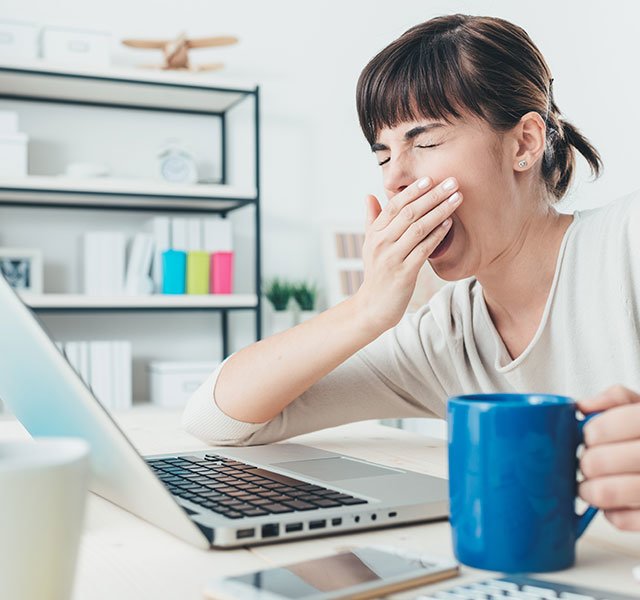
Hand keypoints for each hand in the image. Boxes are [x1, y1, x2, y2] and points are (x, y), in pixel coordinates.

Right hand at [354, 176, 462, 334]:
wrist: (374, 306)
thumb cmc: (376, 273)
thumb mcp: (370, 245)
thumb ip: (372, 220)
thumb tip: (369, 195)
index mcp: (374, 233)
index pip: (394, 205)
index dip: (413, 191)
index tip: (431, 178)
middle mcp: (381, 243)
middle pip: (409, 213)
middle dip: (432, 196)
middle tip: (452, 182)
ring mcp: (392, 258)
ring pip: (418, 228)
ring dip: (440, 211)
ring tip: (457, 199)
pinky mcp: (404, 273)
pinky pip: (424, 250)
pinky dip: (437, 235)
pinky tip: (450, 224)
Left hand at [578, 385, 639, 530]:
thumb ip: (617, 400)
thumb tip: (583, 406)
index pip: (613, 424)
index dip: (593, 431)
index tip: (589, 436)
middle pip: (600, 461)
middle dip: (586, 462)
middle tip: (587, 463)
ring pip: (606, 492)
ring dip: (589, 489)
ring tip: (589, 486)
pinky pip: (622, 520)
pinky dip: (611, 513)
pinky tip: (615, 503)